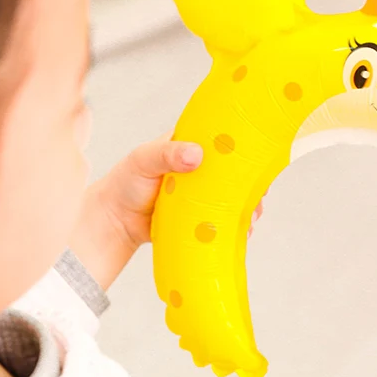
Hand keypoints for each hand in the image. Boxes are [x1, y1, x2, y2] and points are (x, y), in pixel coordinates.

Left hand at [70, 132, 265, 289]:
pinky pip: (224, 220)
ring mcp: (204, 195)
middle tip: (261, 194)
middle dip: (253, 184)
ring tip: (253, 217)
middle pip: (236, 174)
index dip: (244, 148)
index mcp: (190, 147)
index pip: (224, 143)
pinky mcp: (202, 217)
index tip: (260, 158)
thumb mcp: (144, 160)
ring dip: (248, 208)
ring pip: (234, 199)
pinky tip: (244, 232)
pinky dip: (236, 226)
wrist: (115, 222)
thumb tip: (197, 154)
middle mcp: (202, 170)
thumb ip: (168, 154)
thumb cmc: (126, 183)